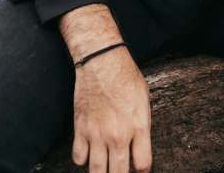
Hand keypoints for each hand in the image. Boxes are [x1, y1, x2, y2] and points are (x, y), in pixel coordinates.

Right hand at [71, 46, 151, 172]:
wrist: (102, 61)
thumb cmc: (126, 76)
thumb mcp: (145, 99)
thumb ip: (142, 125)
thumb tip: (140, 144)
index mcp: (138, 126)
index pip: (142, 165)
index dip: (142, 169)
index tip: (139, 168)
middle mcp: (118, 135)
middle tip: (119, 170)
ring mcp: (97, 134)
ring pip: (96, 171)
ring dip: (101, 172)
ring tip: (104, 168)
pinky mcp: (80, 129)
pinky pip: (78, 158)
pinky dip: (83, 159)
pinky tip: (89, 152)